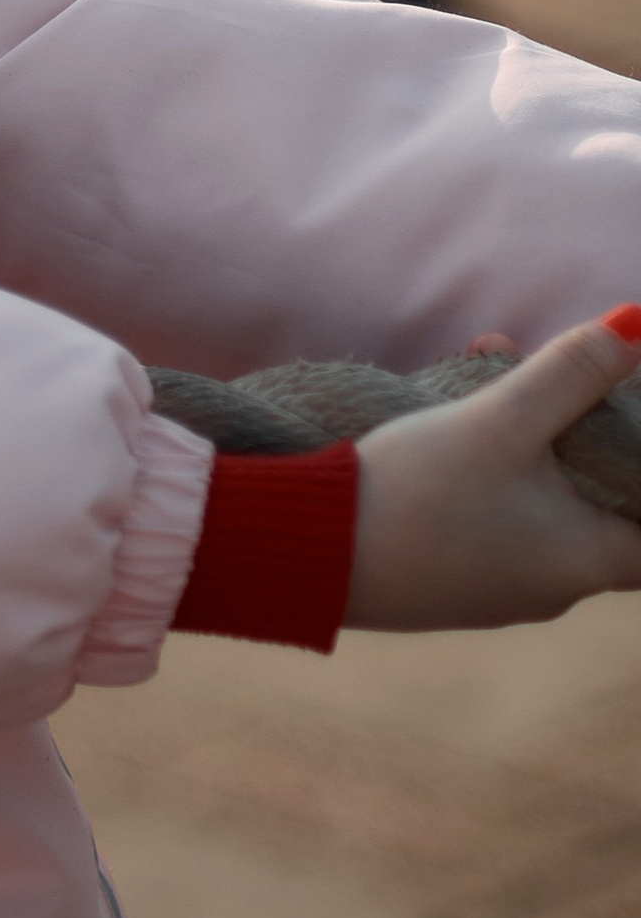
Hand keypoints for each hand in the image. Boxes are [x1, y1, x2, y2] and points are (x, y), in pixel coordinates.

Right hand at [347, 314, 640, 629]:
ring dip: (526, 441)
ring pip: (540, 506)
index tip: (623, 426)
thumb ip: (571, 373)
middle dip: (577, 429)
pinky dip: (487, 469)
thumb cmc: (416, 495)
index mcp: (586, 561)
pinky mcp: (449, 582)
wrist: (309, 550)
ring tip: (483, 369)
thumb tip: (635, 327)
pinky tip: (445, 422)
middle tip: (549, 375)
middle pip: (599, 506)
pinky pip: (492, 520)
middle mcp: (553, 590)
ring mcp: (497, 591)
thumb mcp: (500, 420)